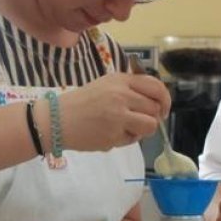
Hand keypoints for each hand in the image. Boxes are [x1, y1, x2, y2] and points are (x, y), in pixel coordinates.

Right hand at [55, 73, 169, 151]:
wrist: (56, 120)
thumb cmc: (80, 103)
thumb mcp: (105, 85)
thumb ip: (128, 90)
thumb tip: (154, 102)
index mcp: (120, 80)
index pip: (155, 86)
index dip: (165, 100)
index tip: (162, 110)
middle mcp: (122, 94)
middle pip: (155, 108)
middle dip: (152, 118)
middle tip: (138, 123)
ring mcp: (119, 115)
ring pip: (150, 125)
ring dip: (142, 130)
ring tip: (125, 130)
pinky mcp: (113, 134)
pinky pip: (132, 139)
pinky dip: (125, 140)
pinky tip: (109, 135)